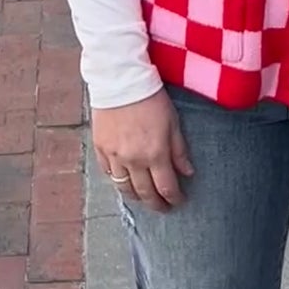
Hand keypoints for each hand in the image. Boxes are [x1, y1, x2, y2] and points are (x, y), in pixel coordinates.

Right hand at [93, 90, 193, 210]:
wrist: (120, 80)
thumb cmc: (151, 98)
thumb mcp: (173, 122)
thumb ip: (179, 150)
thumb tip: (188, 172)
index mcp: (155, 154)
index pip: (166, 187)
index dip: (174, 198)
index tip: (178, 201)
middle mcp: (133, 160)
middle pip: (145, 193)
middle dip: (156, 204)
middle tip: (163, 208)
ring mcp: (114, 156)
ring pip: (124, 188)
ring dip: (136, 197)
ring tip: (144, 198)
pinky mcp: (100, 148)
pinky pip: (108, 173)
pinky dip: (117, 180)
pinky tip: (124, 181)